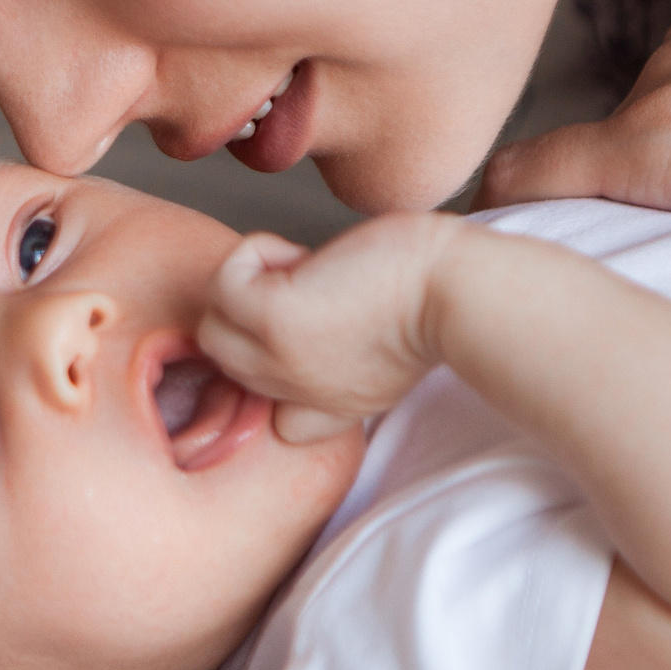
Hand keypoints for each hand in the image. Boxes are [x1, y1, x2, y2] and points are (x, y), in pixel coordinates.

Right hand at [196, 213, 462, 443]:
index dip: (275, 364)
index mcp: (328, 410)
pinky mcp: (274, 318)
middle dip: (259, 315)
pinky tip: (302, 257)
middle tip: (312, 285)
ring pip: (212, 327)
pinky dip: (253, 254)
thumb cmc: (435, 298)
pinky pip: (223, 282)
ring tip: (303, 271)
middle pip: (229, 360)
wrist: (458, 291)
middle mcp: (296, 394)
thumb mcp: (387, 361)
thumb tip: (299, 303)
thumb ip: (342, 370)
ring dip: (250, 285)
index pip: (271, 416)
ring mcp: (279, 361)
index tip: (315, 325)